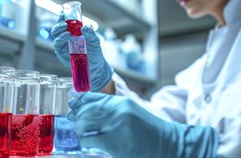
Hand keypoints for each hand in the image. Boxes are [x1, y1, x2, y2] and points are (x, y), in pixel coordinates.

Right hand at [51, 14, 112, 91]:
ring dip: (59, 31)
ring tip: (67, 32)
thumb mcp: (95, 41)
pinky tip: (67, 37)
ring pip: (56, 36)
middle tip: (65, 23)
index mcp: (74, 33)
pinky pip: (58, 46)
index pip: (65, 23)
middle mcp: (67, 38)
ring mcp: (64, 46)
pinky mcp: (62, 54)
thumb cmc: (95, 53)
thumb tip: (84, 27)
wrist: (95, 67)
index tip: (63, 12)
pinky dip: (61, 40)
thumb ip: (91, 33)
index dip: (63, 17)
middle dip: (59, 24)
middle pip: (58, 28)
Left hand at [68, 92, 218, 156]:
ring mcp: (115, 126)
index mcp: (121, 102)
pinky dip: (85, 140)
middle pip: (85, 110)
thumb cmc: (149, 131)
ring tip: (82, 132)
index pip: (92, 97)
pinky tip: (88, 142)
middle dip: (76, 115)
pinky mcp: (113, 142)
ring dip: (79, 128)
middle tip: (72, 119)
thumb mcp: (131, 113)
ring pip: (83, 124)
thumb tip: (90, 110)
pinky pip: (89, 139)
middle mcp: (117, 111)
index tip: (73, 104)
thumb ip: (113, 110)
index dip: (79, 100)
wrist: (167, 144)